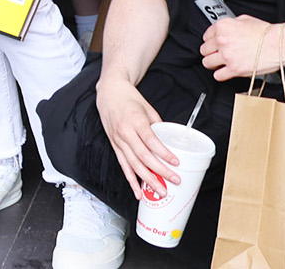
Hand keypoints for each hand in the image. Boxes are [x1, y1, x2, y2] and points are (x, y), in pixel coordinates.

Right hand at [95, 78, 181, 201]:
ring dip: (147, 180)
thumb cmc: (129, 99)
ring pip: (133, 165)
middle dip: (160, 171)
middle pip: (143, 157)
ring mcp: (118, 141)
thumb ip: (157, 126)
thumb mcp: (147, 108)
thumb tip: (168, 142)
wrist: (109, 93)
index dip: (163, 153)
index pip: (151, 141)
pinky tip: (138, 192)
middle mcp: (125, 132)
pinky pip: (123, 166)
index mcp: (135, 121)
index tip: (176, 162)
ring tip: (161, 190)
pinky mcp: (114, 145)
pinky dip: (131, 180)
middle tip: (174, 180)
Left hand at [200, 15, 284, 81]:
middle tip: (217, 54)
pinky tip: (226, 71)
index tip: (214, 44)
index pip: (206, 36)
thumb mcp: (245, 19)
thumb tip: (226, 29)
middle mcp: (222, 40)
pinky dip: (220, 75)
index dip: (211, 41)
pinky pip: (217, 75)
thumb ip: (231, 24)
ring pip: (207, 63)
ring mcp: (227, 55)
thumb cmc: (267, 33)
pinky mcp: (234, 69)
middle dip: (210, 52)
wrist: (279, 44)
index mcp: (223, 26)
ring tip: (220, 63)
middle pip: (204, 50)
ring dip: (213, 64)